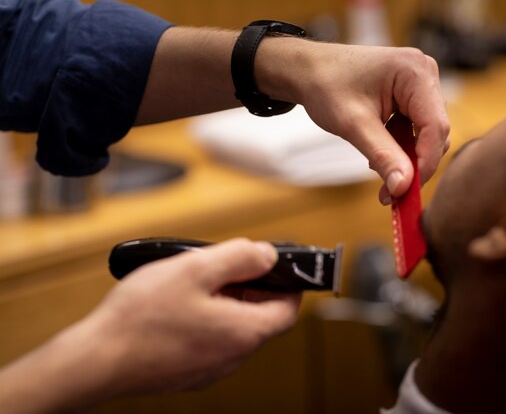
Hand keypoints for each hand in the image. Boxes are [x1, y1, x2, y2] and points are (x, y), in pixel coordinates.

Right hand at [90, 238, 300, 394]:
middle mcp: (233, 356)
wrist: (97, 360)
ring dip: (228, 304)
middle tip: (228, 268)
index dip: (287, 285)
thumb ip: (238, 257)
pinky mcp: (190, 372)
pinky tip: (181, 307)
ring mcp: (211, 368)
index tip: (275, 268)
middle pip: (261, 318)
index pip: (288, 310)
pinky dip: (209, 321)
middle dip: (252, 289)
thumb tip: (267, 254)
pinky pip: (213, 343)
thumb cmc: (142, 318)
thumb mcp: (195, 269)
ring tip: (200, 284)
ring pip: (235, 330)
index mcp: (243, 332)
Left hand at [256, 40, 449, 200]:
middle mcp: (425, 73)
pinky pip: (417, 128)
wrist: (309, 71)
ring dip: (405, 157)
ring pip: (426, 134)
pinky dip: (400, 146)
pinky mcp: (413, 94)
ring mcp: (420, 83)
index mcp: (415, 72)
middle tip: (388, 192)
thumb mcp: (353, 124)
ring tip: (374, 165)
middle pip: (434, 132)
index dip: (425, 163)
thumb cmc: (326, 86)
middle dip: (413, 164)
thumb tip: (403, 186)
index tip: (407, 191)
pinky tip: (377, 150)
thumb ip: (382, 155)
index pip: (435, 127)